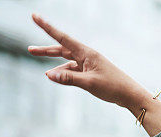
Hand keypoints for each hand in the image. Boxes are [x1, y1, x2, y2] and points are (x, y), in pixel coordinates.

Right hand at [28, 14, 147, 110]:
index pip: (62, 38)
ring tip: (44, 71)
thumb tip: (48, 75)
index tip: (35, 17)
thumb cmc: (113, 87)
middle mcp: (87, 56)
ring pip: (67, 61)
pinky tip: (57, 78)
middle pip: (62, 49)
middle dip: (46, 50)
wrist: (130, 95)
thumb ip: (68, 79)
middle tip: (30, 50)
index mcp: (87, 53)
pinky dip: (65, 73)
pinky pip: (74, 71)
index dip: (47, 27)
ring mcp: (90, 64)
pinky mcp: (92, 73)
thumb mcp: (89, 83)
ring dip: (55, 65)